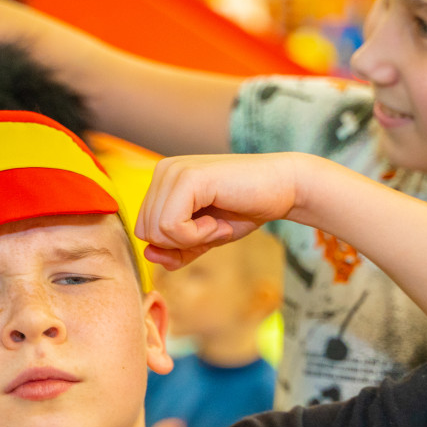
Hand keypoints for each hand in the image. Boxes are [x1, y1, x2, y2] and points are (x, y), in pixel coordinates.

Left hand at [135, 153, 299, 269]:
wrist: (284, 189)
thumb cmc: (244, 210)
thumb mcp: (203, 239)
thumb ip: (175, 251)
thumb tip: (148, 254)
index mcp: (162, 182)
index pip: (143, 229)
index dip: (174, 244)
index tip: (206, 231)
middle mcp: (163, 171)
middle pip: (146, 232)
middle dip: (181, 243)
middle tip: (214, 229)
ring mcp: (174, 172)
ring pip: (156, 231)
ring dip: (192, 239)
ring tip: (218, 223)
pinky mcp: (188, 178)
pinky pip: (171, 226)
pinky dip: (198, 235)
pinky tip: (218, 222)